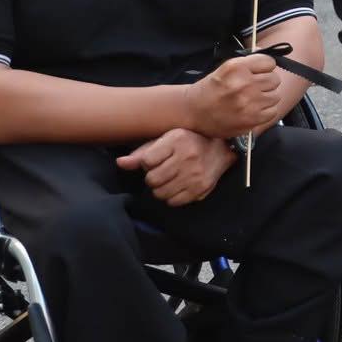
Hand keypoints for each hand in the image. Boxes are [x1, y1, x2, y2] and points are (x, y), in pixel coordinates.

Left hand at [117, 128, 236, 206]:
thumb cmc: (187, 141)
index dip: (148, 163)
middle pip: (152, 180)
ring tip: (170, 179)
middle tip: (162, 171)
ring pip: (160, 193)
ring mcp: (195, 174)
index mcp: (177, 139)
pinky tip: (178, 186)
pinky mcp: (200, 188)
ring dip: (161, 189)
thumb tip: (120, 163)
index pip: (146, 162)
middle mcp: (187, 156)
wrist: (221, 149)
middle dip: (153, 177)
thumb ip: (142, 152)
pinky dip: (172, 197)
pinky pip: (174, 202)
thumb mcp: (165, 139)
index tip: (156, 159)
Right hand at [183, 54, 286, 138]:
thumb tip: (271, 60)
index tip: (258, 72)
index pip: (269, 62)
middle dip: (266, 83)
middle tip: (254, 88)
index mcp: (237, 67)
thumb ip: (249, 63)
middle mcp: (244, 83)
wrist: (193, 111)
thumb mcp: (226, 68)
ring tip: (253, 100)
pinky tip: (253, 110)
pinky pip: (273, 111)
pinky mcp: (252, 119)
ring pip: (275, 96)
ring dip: (266, 98)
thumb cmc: (211, 88)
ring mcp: (249, 102)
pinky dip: (265, 111)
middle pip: (274, 79)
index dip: (264, 68)